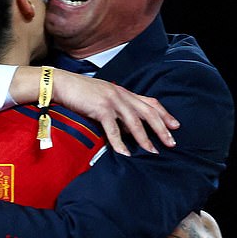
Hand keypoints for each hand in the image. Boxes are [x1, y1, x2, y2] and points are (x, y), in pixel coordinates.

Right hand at [52, 69, 179, 154]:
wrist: (61, 83)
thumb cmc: (79, 93)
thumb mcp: (102, 98)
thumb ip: (116, 110)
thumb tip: (127, 130)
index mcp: (123, 92)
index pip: (150, 102)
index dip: (164, 114)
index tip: (175, 126)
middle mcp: (121, 95)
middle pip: (148, 112)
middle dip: (162, 128)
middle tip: (171, 143)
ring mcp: (112, 101)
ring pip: (134, 122)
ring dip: (145, 138)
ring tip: (152, 152)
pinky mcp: (100, 108)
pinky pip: (113, 129)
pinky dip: (120, 143)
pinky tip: (125, 154)